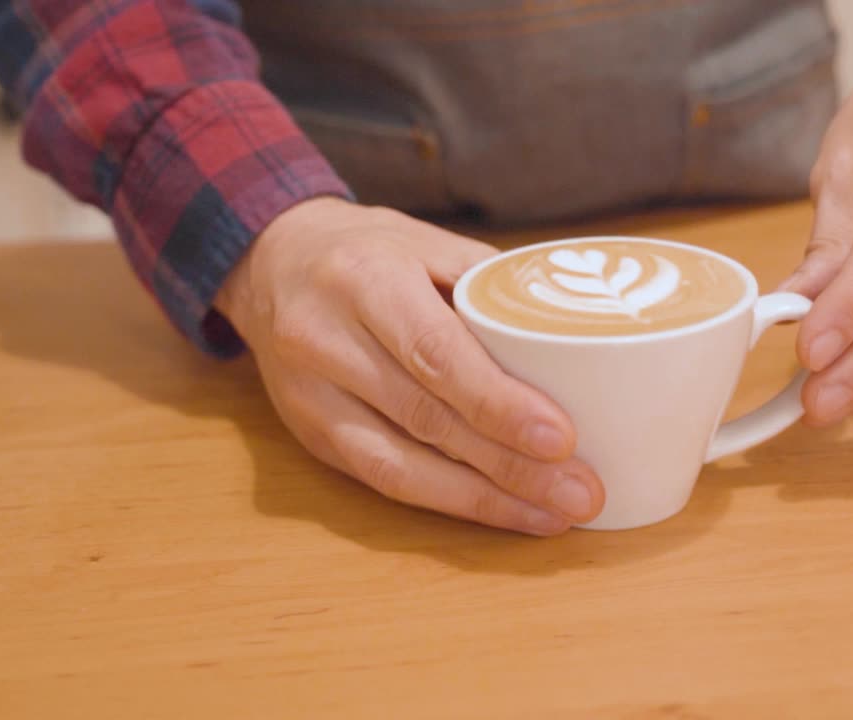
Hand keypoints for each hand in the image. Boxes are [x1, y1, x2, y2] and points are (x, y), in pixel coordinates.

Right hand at [215, 198, 604, 534]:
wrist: (271, 263)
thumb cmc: (369, 250)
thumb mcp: (427, 241)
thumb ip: (490, 287)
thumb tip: (575, 340)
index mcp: (364, 279)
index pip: (433, 352)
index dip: (497, 402)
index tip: (560, 438)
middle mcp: (325, 340)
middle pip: (425, 418)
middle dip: (510, 466)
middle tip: (581, 493)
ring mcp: (310, 396)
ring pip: (402, 466)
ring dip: (487, 499)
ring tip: (556, 514)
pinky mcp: (312, 435)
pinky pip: (385, 480)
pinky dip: (451, 501)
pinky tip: (505, 511)